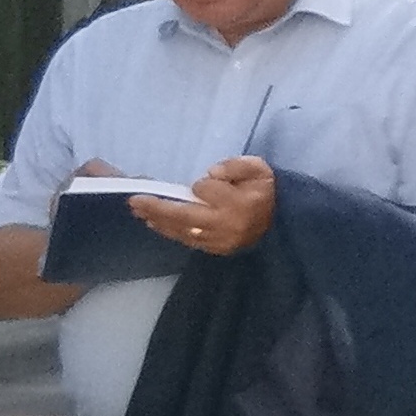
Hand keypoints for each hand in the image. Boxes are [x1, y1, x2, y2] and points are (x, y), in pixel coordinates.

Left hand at [130, 156, 278, 257]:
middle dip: (157, 208)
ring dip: (158, 220)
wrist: (280, 221)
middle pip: (186, 216)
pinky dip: (169, 231)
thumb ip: (235, 165)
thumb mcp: (257, 168)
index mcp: (241, 203)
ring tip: (138, 210)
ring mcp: (221, 240)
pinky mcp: (216, 249)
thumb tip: (210, 173)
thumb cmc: (263, 190)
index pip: (206, 191)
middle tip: (134, 200)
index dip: (201, 186)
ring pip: (183, 231)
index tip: (201, 182)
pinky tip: (154, 222)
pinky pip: (188, 241)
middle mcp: (229, 225)